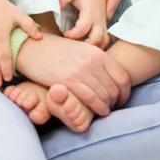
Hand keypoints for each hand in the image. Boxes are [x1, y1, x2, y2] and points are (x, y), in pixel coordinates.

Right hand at [15, 32, 130, 115]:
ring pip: (104, 95)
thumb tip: (108, 76)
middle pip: (114, 88)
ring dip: (106, 107)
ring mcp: (81, 69)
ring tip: (104, 112)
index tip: (122, 99)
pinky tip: (96, 112)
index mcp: (97, 52)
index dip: (125, 92)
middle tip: (111, 108)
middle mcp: (92, 60)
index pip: (122, 76)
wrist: (33, 47)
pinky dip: (96, 108)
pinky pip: (90, 98)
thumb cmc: (56, 50)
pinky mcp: (68, 79)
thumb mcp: (81, 50)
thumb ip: (95, 60)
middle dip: (116, 101)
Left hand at [59, 0, 109, 49]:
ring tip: (80, 47)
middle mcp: (99, 20)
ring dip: (93, 47)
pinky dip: (98, 46)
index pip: (83, 28)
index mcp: (90, 12)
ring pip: (103, 42)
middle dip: (85, 46)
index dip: (74, 34)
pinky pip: (105, 41)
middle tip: (73, 45)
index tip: (65, 34)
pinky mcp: (104, 28)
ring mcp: (103, 25)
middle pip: (97, 39)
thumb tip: (55, 7)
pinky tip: (87, 47)